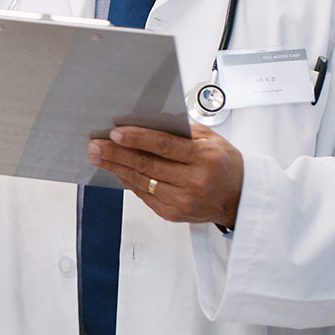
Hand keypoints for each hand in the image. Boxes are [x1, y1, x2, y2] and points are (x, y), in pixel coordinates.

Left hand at [87, 124, 244, 227]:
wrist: (239, 197)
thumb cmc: (224, 163)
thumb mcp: (211, 139)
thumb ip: (181, 131)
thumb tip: (146, 122)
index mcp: (203, 158)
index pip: (164, 146)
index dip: (137, 139)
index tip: (115, 133)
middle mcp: (192, 181)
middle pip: (146, 165)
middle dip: (116, 154)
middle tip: (95, 145)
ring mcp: (181, 201)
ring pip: (141, 181)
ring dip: (116, 168)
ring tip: (98, 157)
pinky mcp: (172, 213)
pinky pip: (144, 195)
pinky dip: (128, 181)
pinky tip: (117, 171)